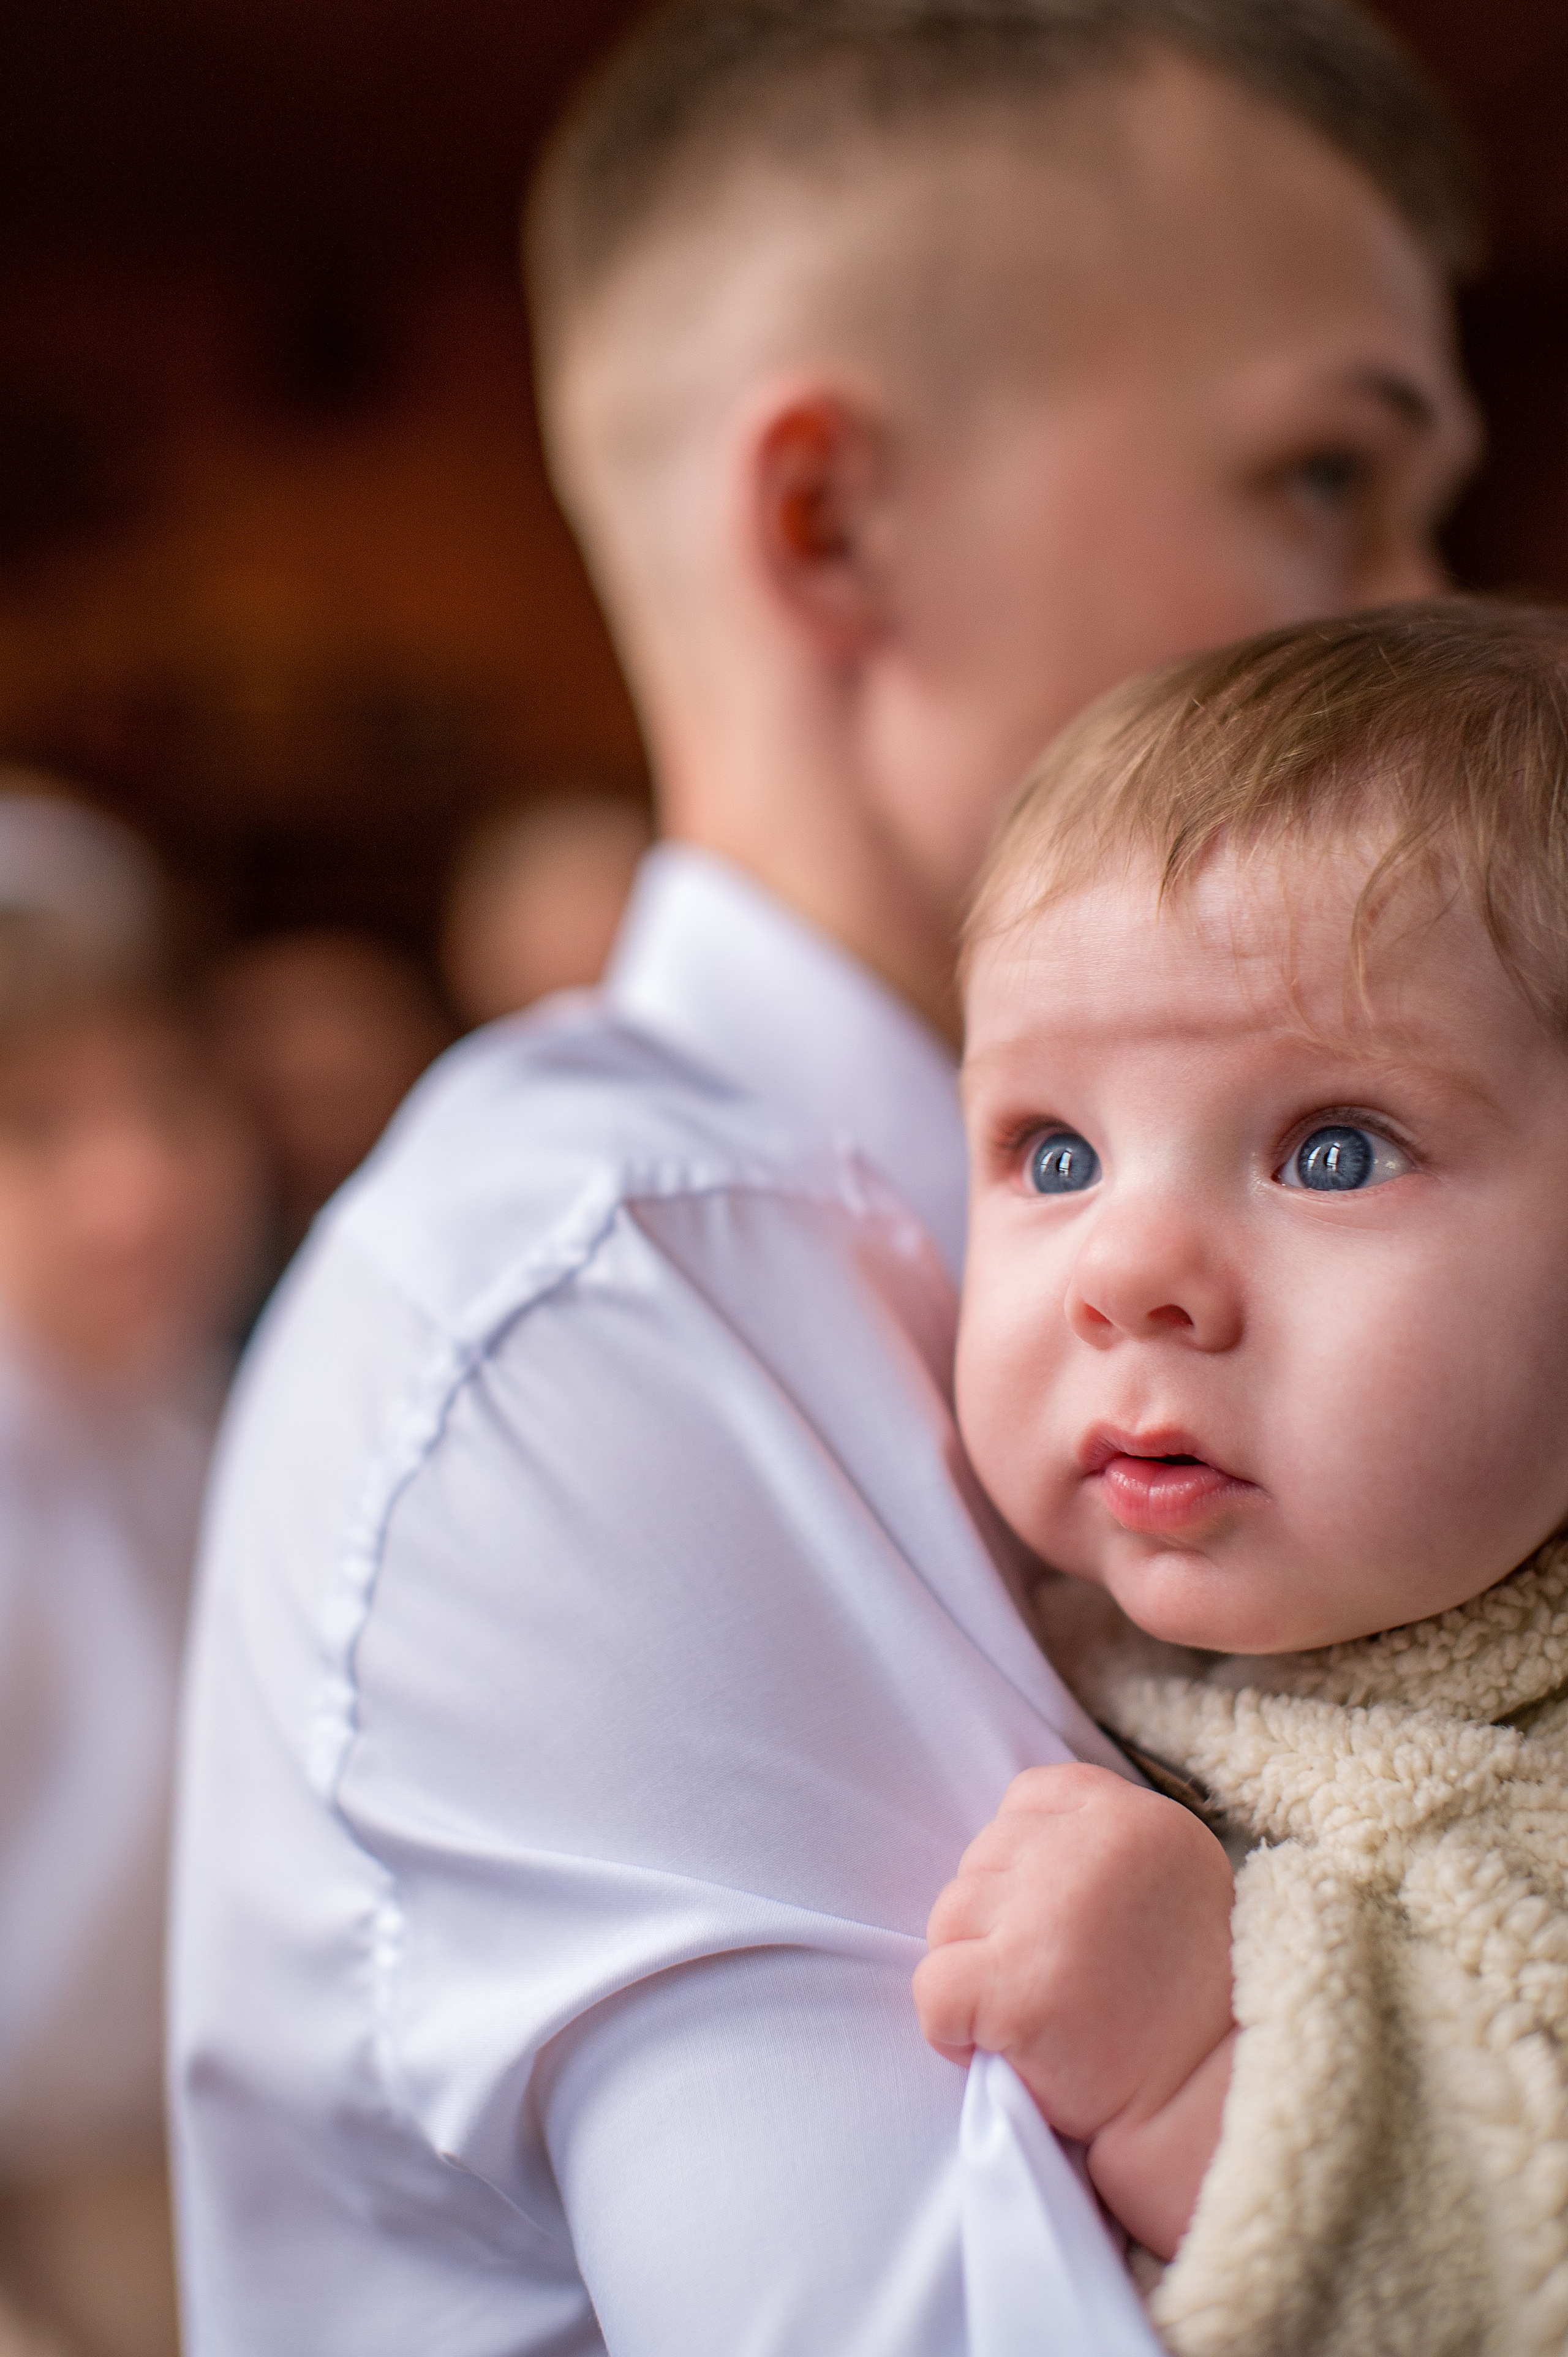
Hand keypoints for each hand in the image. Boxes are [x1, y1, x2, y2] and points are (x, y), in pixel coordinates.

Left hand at [913, 1763, 1233, 2152]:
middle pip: (981, 1861)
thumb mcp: (1169, 1879)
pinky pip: (933, 1992)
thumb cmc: (1183, 2000)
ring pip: (948, 1919)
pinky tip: (1006, 2048)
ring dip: (975, 1973)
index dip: (1028, 1866)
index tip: (1069, 1922)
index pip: (1026, 1800)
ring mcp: (1050, 1916)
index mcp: (1136, 1819)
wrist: (1211, 2108)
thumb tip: (1005, 1842)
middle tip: (1064, 1981)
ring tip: (1041, 2016)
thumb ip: (1096, 1844)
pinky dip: (951, 2031)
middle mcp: (1092, 1850)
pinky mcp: (1017, 1990)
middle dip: (1001, 1924)